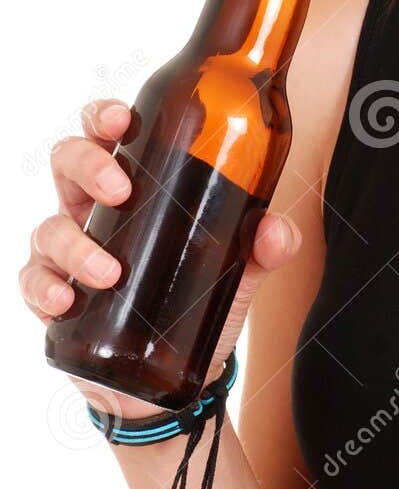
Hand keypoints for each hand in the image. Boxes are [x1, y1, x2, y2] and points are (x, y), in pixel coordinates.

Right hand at [21, 98, 302, 423]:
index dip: (104, 116)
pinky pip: (32, 283)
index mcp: (135, 183)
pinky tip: (67, 300)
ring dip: (76, 245)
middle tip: (121, 192)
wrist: (174, 373)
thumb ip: (263, 247)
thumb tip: (275, 231)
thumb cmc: (197, 297)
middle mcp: (93, 209)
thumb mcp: (239, 269)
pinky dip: (44, 289)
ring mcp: (69, 252)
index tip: (122, 121)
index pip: (108, 132)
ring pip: (49, 226)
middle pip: (68, 162)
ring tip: (110, 274)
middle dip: (88, 166)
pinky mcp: (53, 296)